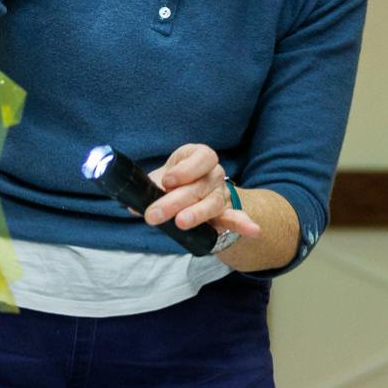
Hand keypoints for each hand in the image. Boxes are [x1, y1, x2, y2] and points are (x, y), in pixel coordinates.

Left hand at [144, 144, 261, 239]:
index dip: (186, 169)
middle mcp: (214, 174)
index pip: (202, 158)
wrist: (195, 194)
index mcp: (200, 157)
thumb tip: (133, 204)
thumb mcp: (162, 178)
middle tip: (153, 214)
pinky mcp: (225, 214)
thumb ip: (149, 188)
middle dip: (174, 201)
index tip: (167, 181)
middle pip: (198, 186)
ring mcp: (221, 194)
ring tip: (181, 223)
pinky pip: (234, 218)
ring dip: (197, 214)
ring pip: (212, 203)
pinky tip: (253, 230)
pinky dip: (243, 224)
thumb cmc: (176, 182)